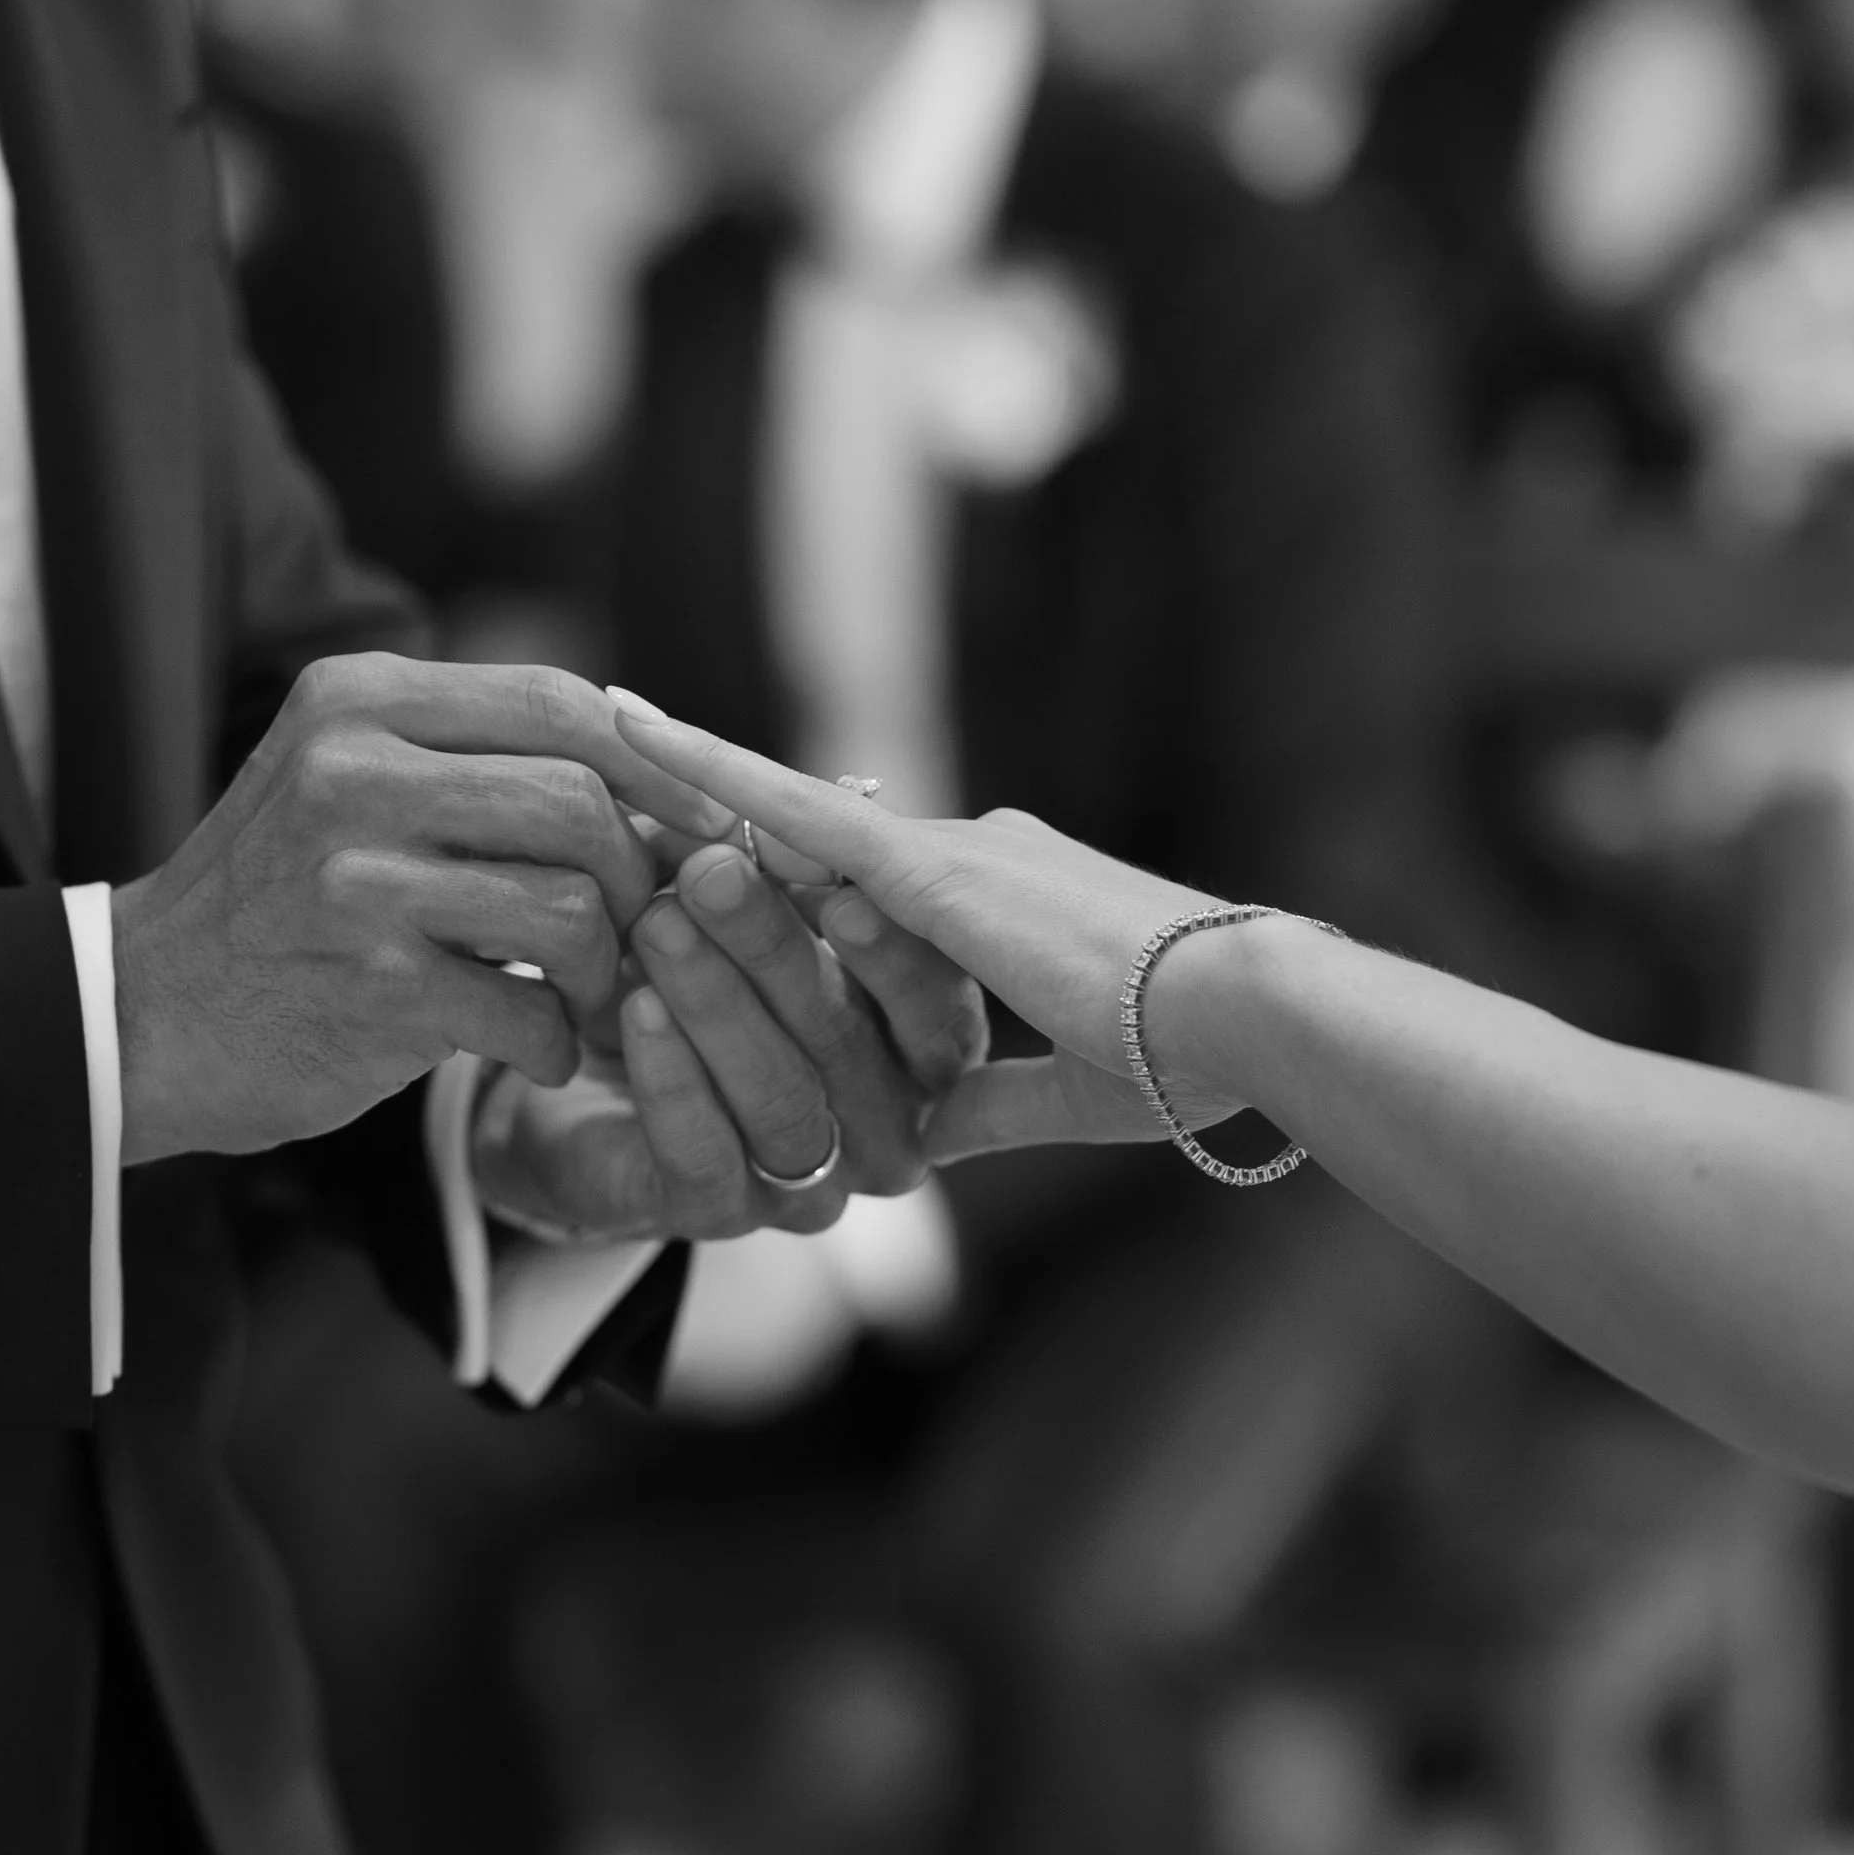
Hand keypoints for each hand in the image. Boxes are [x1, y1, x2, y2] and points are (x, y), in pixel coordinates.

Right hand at [110, 656, 724, 1165]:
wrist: (141, 1015)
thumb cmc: (282, 898)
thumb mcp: (351, 778)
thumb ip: (477, 756)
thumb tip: (668, 768)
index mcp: (358, 698)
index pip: (557, 701)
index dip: (657, 763)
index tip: (708, 819)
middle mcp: (350, 770)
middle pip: (580, 799)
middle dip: (635, 874)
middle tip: (638, 928)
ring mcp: (357, 880)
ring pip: (572, 905)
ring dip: (606, 968)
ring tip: (580, 992)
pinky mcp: (370, 988)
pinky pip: (531, 1009)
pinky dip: (555, 1039)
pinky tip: (531, 1044)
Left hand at [470, 834, 988, 1243]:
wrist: (569, 1089)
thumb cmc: (679, 972)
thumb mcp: (716, 906)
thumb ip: (747, 863)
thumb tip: (746, 804)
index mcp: (918, 1047)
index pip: (934, 1002)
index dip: (891, 943)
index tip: (833, 873)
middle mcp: (889, 1126)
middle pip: (851, 1043)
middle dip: (777, 948)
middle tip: (712, 869)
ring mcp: (812, 1186)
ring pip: (786, 1101)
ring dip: (719, 1005)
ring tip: (658, 924)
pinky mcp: (721, 1218)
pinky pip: (707, 1156)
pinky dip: (673, 1077)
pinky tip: (634, 1010)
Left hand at [605, 702, 1249, 1162]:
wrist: (1244, 1011)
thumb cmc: (1190, 1054)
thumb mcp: (1069, 1091)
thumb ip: (992, 1103)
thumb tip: (932, 1136)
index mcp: (1007, 903)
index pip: (878, 883)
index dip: (802, 869)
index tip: (741, 850)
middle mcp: (970, 856)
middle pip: (820, 837)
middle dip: (725, 808)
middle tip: (629, 744)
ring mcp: (946, 851)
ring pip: (792, 812)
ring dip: (702, 783)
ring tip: (609, 718)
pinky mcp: (923, 866)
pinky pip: (789, 810)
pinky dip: (713, 772)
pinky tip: (638, 735)